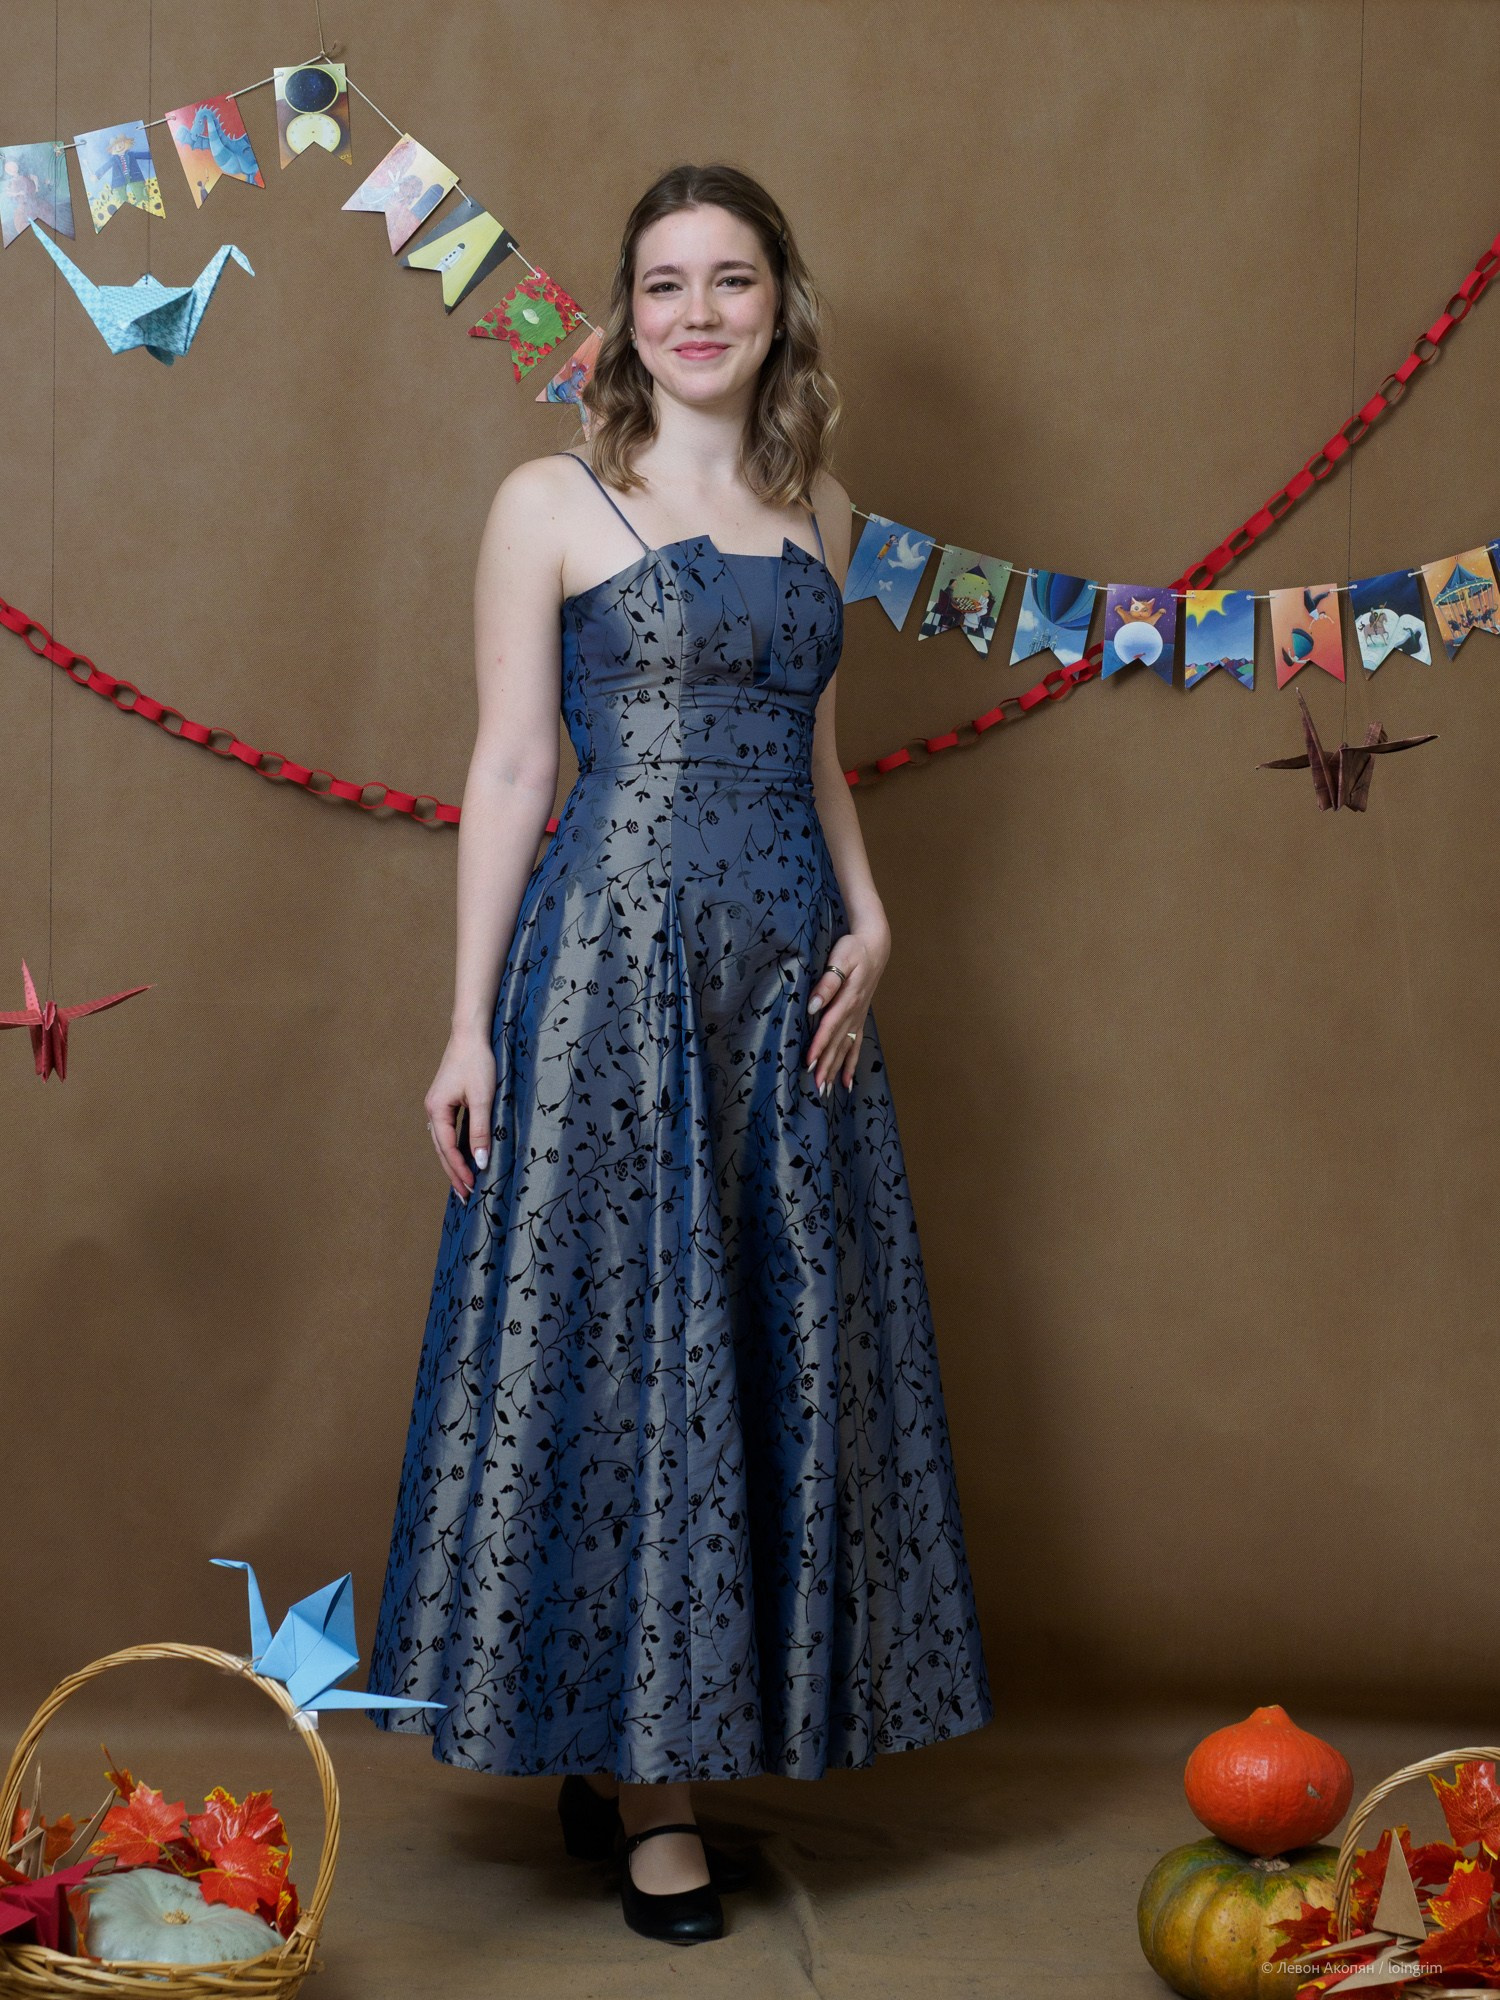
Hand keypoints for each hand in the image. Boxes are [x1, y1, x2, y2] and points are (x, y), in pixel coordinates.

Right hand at [425, 1028, 496, 1200]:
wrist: (470, 1035)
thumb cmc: (477, 1063)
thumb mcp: (482, 1098)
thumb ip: (480, 1131)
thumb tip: (481, 1161)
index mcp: (437, 1110)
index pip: (448, 1148)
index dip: (460, 1168)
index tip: (473, 1185)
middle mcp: (433, 1110)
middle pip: (441, 1149)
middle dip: (453, 1172)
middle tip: (465, 1195)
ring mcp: (438, 1105)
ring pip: (443, 1141)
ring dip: (453, 1162)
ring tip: (464, 1182)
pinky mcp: (446, 1101)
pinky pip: (448, 1131)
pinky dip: (455, 1147)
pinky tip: (463, 1156)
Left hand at [805, 924, 888, 1093]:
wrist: (875, 947)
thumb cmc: (854, 950)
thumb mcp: (840, 959)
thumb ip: (828, 983)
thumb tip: (814, 1005)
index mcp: (848, 998)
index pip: (830, 1025)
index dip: (820, 1044)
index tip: (809, 1061)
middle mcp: (854, 1012)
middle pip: (838, 1043)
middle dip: (827, 1065)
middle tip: (817, 1087)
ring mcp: (858, 1018)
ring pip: (846, 1048)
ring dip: (837, 1069)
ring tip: (827, 1090)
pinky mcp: (859, 1019)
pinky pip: (856, 1046)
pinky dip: (851, 1064)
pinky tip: (847, 1082)